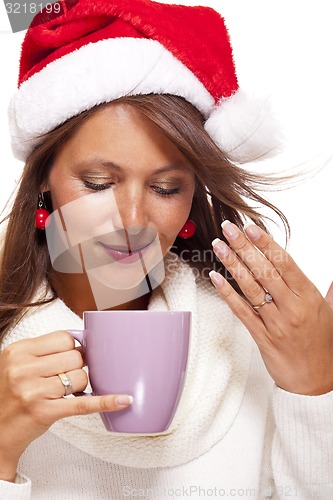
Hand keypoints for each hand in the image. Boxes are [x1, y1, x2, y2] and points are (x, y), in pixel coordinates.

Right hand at [0, 331, 131, 481]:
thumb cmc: (9, 394)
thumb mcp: (17, 363)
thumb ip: (44, 350)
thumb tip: (83, 339)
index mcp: (19, 351)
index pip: (64, 338)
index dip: (73, 347)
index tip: (72, 356)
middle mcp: (24, 369)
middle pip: (75, 356)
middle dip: (77, 367)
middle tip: (66, 377)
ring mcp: (34, 391)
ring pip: (80, 377)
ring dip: (79, 386)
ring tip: (62, 392)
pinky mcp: (45, 412)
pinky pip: (83, 404)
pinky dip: (105, 402)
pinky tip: (123, 400)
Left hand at [209, 221, 332, 395]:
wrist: (316, 382)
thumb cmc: (322, 345)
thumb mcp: (329, 312)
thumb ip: (328, 290)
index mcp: (308, 297)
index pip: (284, 263)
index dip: (266, 243)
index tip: (251, 228)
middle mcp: (291, 308)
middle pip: (264, 270)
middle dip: (244, 246)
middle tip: (229, 228)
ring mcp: (274, 323)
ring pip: (250, 287)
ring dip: (232, 264)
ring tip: (219, 245)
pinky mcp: (261, 337)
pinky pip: (241, 311)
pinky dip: (227, 293)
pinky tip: (216, 277)